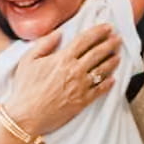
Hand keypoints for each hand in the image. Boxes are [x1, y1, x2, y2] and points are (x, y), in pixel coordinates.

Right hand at [5, 23, 120, 135]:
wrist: (27, 116)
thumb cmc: (25, 89)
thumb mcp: (28, 61)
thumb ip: (44, 44)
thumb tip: (58, 33)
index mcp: (63, 58)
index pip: (85, 40)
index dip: (98, 31)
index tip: (107, 27)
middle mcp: (75, 70)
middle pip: (98, 53)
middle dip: (110, 43)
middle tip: (117, 38)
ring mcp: (81, 86)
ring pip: (102, 70)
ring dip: (112, 61)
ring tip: (118, 55)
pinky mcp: (83, 101)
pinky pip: (100, 90)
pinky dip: (108, 83)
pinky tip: (113, 79)